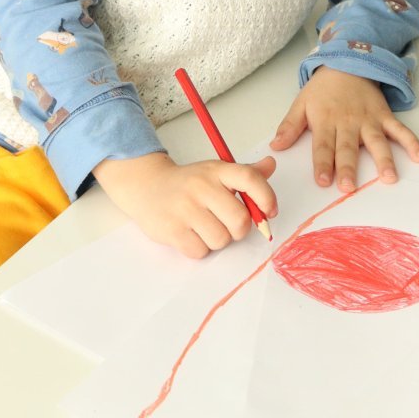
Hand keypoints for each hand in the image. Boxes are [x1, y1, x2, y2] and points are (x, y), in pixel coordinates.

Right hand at [93, 151, 276, 257]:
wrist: (146, 186)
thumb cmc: (188, 183)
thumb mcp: (215, 171)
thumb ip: (245, 173)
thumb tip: (271, 166)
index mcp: (216, 170)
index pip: (250, 179)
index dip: (267, 198)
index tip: (270, 211)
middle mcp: (201, 186)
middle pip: (240, 220)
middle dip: (239, 229)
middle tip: (228, 224)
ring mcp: (185, 208)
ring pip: (221, 240)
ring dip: (218, 240)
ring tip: (205, 227)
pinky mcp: (172, 229)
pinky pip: (201, 251)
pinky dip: (200, 248)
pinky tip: (191, 234)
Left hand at [270, 67, 418, 191]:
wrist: (348, 63)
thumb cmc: (323, 89)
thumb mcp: (301, 103)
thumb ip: (289, 126)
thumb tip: (275, 147)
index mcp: (326, 121)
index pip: (323, 146)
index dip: (322, 163)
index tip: (323, 181)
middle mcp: (348, 123)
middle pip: (348, 148)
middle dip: (348, 168)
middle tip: (348, 187)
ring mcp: (369, 120)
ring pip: (377, 142)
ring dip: (384, 159)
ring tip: (389, 177)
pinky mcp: (385, 116)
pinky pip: (400, 130)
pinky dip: (412, 142)